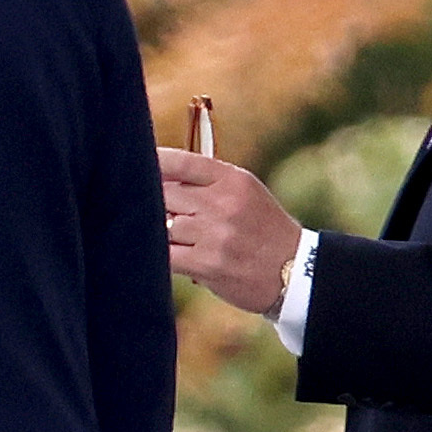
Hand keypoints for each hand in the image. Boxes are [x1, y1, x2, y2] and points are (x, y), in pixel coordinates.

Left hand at [157, 147, 303, 314]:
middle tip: (149, 209)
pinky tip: (160, 256)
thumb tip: (159, 175)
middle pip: (165, 193)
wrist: (295, 270)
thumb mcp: (246, 193)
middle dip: (154, 202)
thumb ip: (208, 182)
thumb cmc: (263, 229)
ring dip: (159, 232)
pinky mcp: (207, 264)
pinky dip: (159, 255)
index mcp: (232, 180)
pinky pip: (167, 255)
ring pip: (163, 225)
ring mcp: (215, 234)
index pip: (182, 162)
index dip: (154, 161)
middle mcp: (223, 203)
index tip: (136, 164)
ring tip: (166, 236)